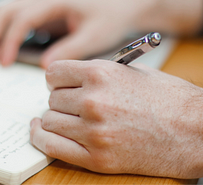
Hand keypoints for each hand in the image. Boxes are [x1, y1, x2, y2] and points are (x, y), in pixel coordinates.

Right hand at [0, 0, 134, 67]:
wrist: (121, 11)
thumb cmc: (110, 20)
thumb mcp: (92, 37)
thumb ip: (69, 50)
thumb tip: (46, 66)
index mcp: (56, 1)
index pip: (22, 18)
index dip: (9, 40)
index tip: (5, 62)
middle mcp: (46, 0)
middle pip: (8, 12)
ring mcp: (45, 6)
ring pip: (10, 15)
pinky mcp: (47, 15)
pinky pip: (21, 22)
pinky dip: (9, 35)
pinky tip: (5, 48)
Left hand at [30, 59, 202, 177]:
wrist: (192, 129)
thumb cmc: (165, 98)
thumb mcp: (129, 72)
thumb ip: (95, 73)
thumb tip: (71, 78)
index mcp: (100, 74)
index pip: (53, 73)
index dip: (55, 78)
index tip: (59, 83)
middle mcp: (94, 100)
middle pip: (52, 98)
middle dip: (60, 98)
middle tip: (72, 102)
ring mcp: (94, 131)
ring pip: (50, 120)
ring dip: (55, 118)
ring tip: (67, 117)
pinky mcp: (97, 157)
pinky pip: (53, 147)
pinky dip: (42, 138)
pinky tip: (42, 131)